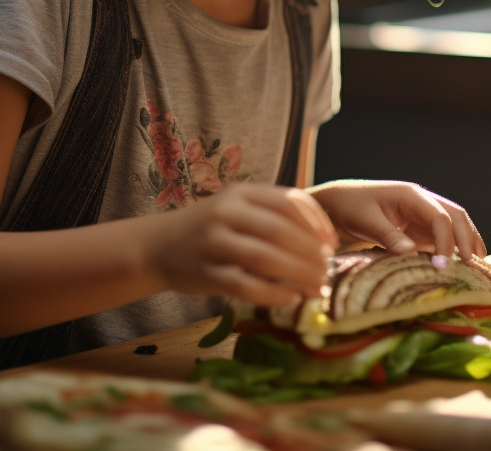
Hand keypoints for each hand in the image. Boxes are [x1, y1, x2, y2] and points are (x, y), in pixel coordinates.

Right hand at [144, 183, 337, 306]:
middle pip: (280, 231)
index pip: (289, 201)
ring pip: (265, 258)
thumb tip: (323, 240)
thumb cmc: (210, 228)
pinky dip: (274, 294)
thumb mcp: (238, 208)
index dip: (317, 223)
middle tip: (328, 269)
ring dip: (298, 274)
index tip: (332, 243)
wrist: (158, 246)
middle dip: (311, 253)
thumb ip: (273, 215)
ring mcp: (214, 242)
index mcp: (241, 192)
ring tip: (318, 286)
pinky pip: (246, 285)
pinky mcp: (206, 273)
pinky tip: (291, 299)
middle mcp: (226, 212)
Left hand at [309, 180, 485, 260]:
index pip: (439, 216)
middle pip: (455, 215)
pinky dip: (454, 248)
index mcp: (411, 195)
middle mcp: (422, 202)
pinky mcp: (419, 227)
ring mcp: (422, 214)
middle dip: (467, 238)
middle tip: (472, 265)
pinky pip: (443, 236)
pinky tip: (461, 264)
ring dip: (467, 241)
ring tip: (478, 265)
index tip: (443, 265)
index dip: (446, 240)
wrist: (340, 203)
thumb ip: (388, 235)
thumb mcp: (365, 221)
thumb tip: (410, 252)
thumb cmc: (351, 207)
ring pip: (454, 224)